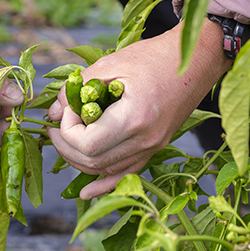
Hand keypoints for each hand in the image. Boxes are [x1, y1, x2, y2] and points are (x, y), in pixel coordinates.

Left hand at [47, 20, 229, 198]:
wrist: (196, 61)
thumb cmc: (154, 57)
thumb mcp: (110, 64)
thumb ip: (78, 88)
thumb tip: (53, 111)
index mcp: (134, 119)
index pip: (87, 144)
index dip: (67, 129)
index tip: (67, 108)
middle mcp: (145, 141)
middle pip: (93, 161)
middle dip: (66, 146)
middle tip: (54, 127)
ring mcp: (152, 148)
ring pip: (105, 170)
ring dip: (79, 160)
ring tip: (63, 141)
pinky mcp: (155, 148)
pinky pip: (126, 173)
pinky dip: (103, 183)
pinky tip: (86, 193)